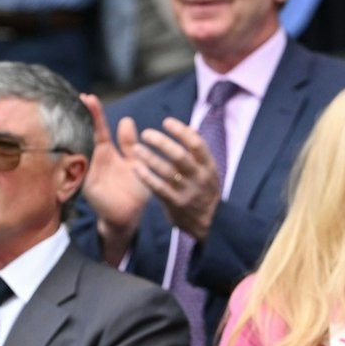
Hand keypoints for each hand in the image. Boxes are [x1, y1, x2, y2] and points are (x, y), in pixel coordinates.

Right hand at [80, 94, 150, 260]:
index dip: (95, 113)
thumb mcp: (135, 163)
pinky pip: (79, 168)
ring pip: (80, 147)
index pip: (99, 128)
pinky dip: (76, 157)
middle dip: (84, 117)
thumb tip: (126, 120)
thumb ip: (130, 145)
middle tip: (82, 98)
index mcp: (108, 151)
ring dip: (78, 132)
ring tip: (73, 112)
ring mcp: (89, 169)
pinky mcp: (87, 183)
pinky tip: (72, 144)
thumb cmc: (133, 190)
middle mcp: (96, 157)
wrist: (128, 217)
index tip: (89, 97)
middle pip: (87, 133)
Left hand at [126, 117, 223, 241]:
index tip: (166, 122)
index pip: (196, 144)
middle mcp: (199, 178)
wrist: (207, 223)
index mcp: (208, 166)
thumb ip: (198, 151)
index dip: (181, 131)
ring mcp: (187, 191)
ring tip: (136, 149)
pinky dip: (146, 177)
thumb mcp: (208, 171)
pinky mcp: (175, 203)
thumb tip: (191, 127)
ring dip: (150, 157)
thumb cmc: (204, 190)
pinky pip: (158, 188)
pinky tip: (136, 167)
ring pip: (166, 171)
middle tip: (146, 134)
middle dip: (161, 142)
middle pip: (180, 155)